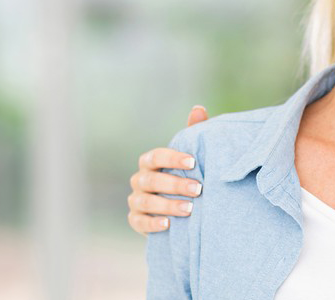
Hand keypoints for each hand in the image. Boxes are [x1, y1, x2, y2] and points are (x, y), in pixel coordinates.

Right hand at [127, 105, 208, 234]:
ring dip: (167, 205)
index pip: (156, 156)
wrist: (182, 211)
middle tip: (198, 189)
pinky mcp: (136, 220)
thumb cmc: (186, 176)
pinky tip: (169, 225)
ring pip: (145, 201)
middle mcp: (139, 179)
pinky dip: (153, 223)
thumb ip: (193, 134)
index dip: (172, 158)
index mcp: (150, 162)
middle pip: (151, 180)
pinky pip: (139, 222)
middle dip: (175, 184)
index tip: (193, 162)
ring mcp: (135, 200)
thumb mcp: (191, 157)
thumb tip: (198, 108)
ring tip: (189, 209)